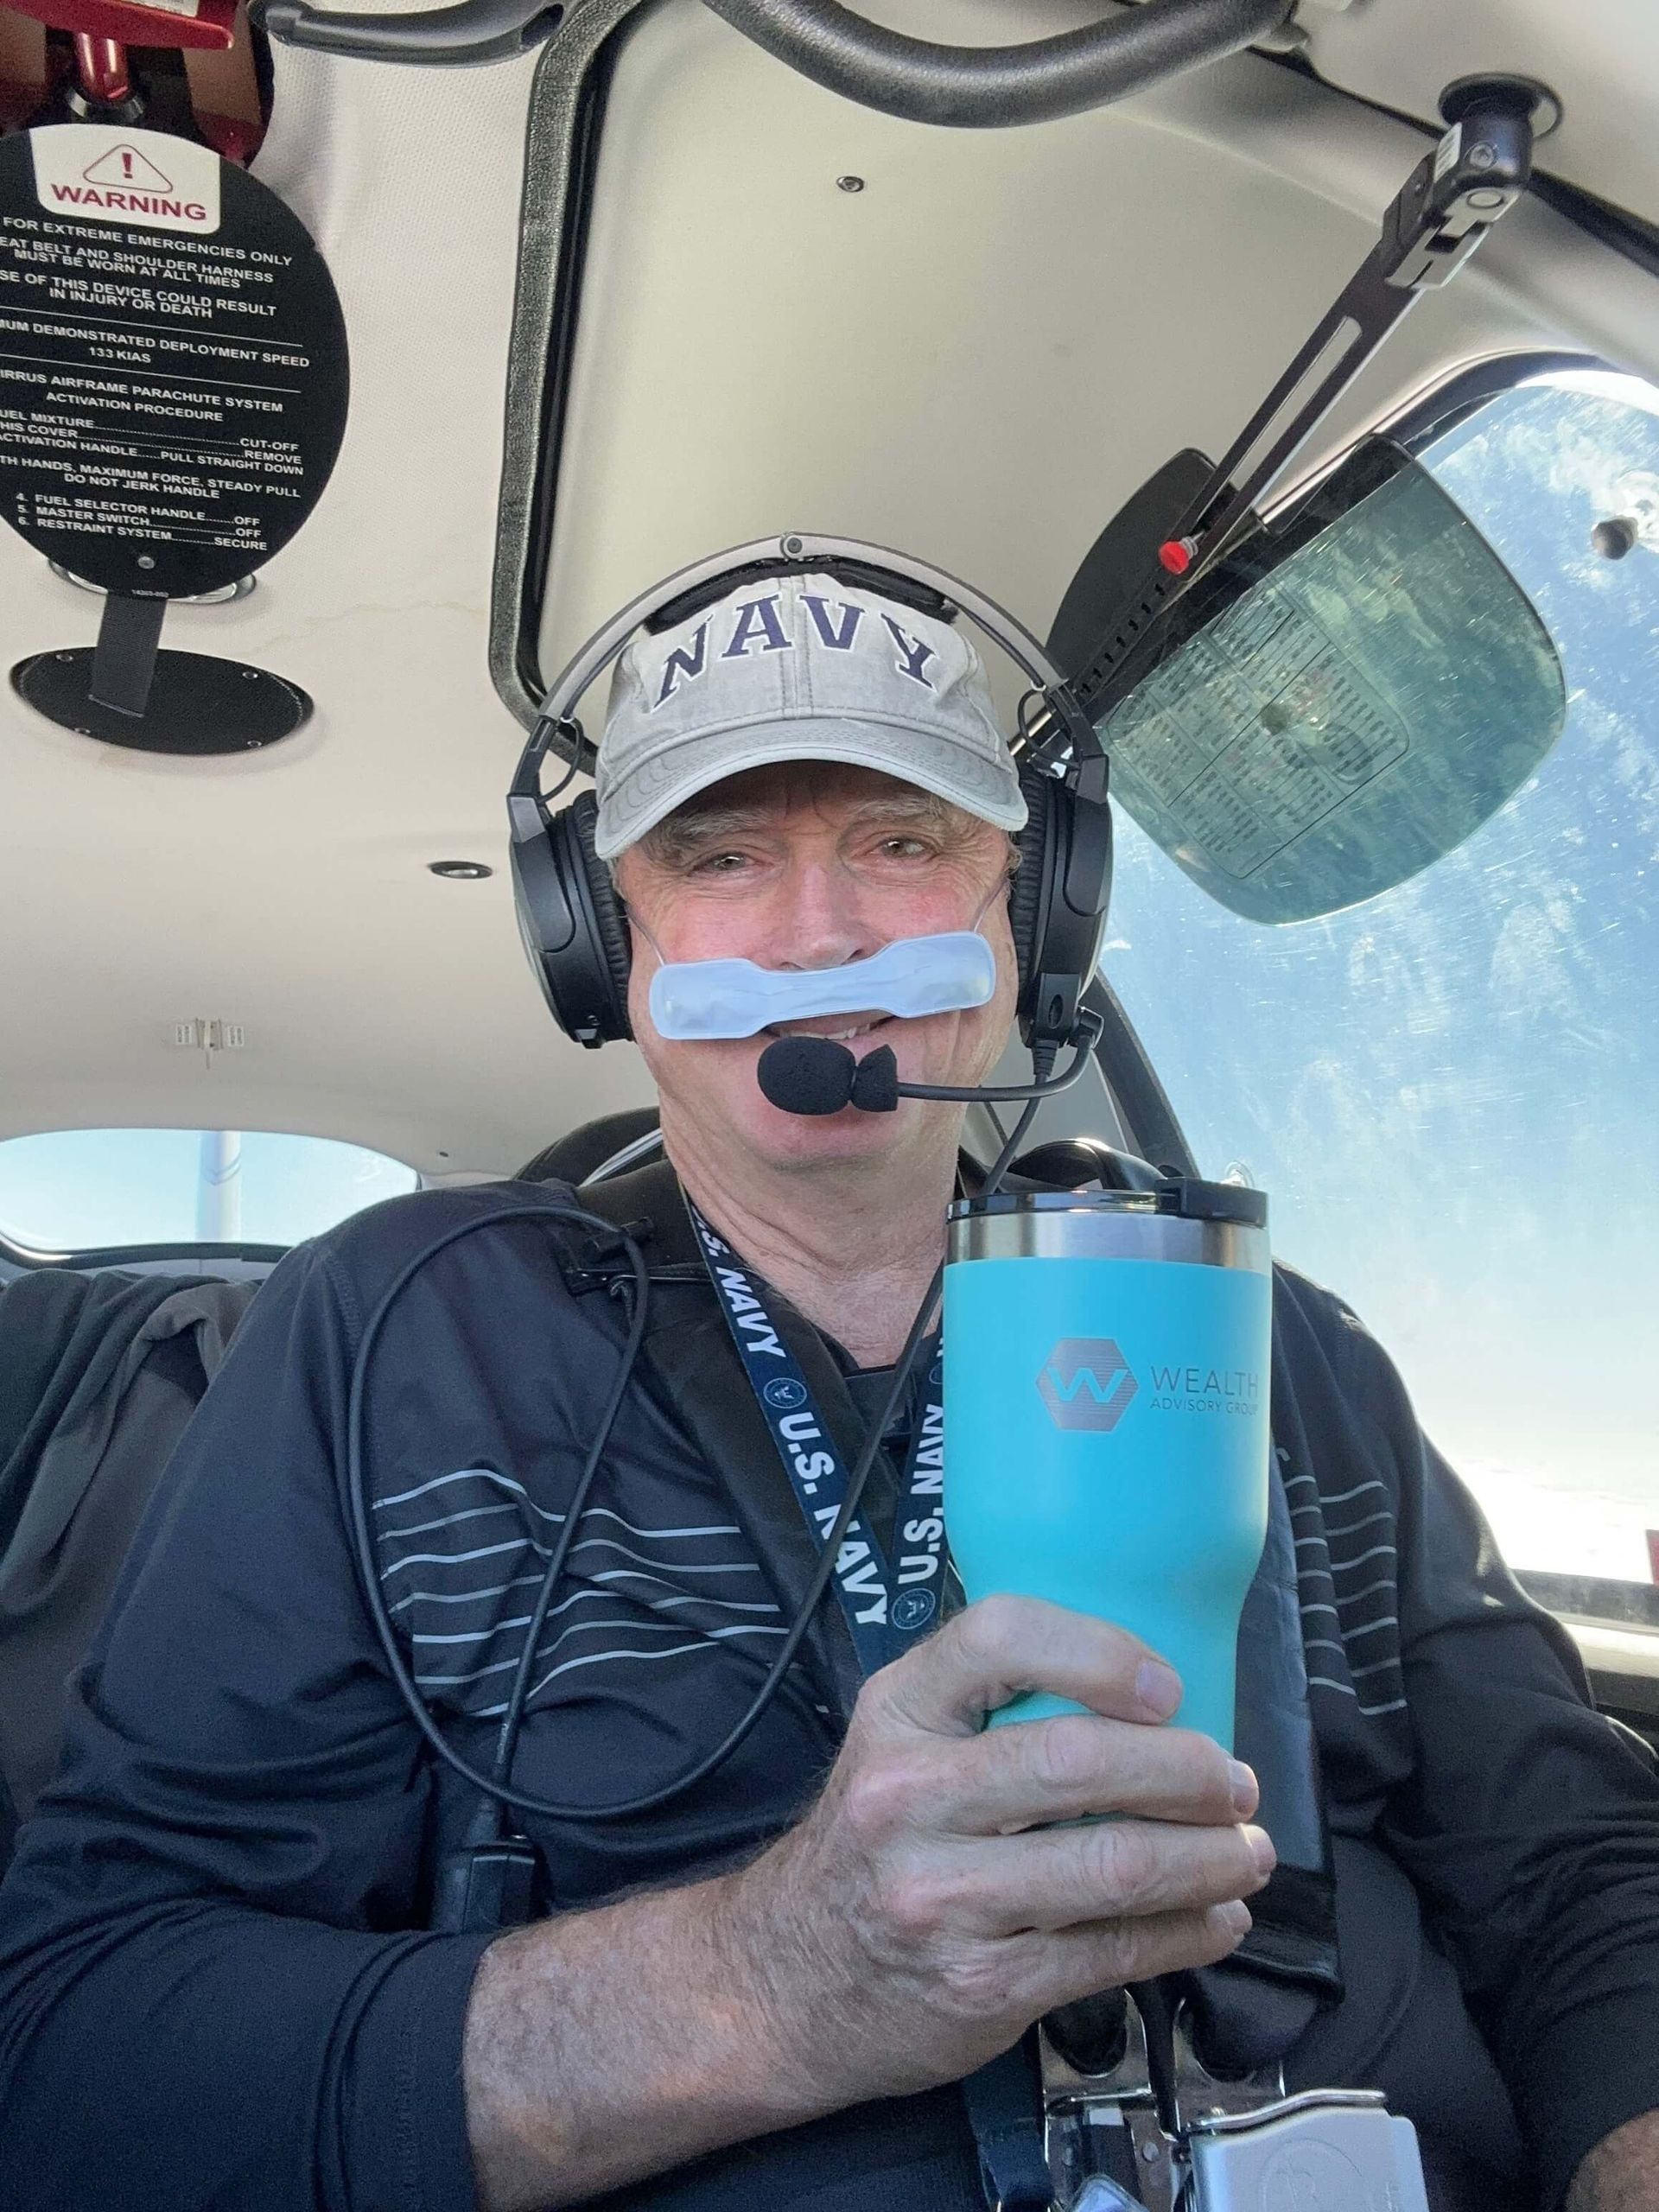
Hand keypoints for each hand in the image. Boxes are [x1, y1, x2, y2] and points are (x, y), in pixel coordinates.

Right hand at [716, 1594, 1272, 2107]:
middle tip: (1235, 1782)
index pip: (999, 1639)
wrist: (783, 1981)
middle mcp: (909, 1797)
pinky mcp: (979, 1984)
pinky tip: (1215, 1918)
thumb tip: (1140, 1682)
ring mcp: (941, 1897)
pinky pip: (1111, 1951)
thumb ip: (986, 1704)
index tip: (1168, 1687)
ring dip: (1209, 1859)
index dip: (1100, 1653)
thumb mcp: (896, 1742)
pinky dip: (1186, 1933)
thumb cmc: (871, 1845)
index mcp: (897, 1712)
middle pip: (1077, 1762)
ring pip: (1111, 1865)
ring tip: (1247, 1852)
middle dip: (1188, 1772)